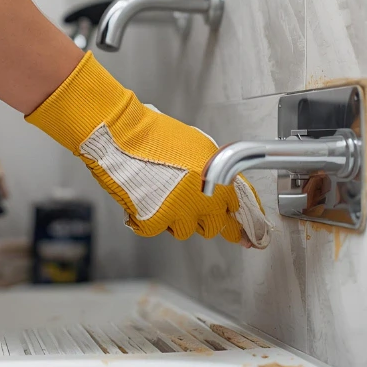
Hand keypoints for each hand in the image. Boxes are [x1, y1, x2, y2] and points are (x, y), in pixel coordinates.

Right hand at [27, 53, 270, 247]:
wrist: (123, 134)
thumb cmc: (156, 134)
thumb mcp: (199, 147)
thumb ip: (217, 173)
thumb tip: (225, 191)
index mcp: (219, 180)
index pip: (238, 210)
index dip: (236, 218)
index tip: (243, 231)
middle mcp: (203, 200)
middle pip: (215, 227)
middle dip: (205, 220)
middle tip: (190, 211)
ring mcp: (178, 213)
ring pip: (185, 231)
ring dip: (175, 219)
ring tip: (160, 196)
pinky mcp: (153, 221)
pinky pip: (155, 230)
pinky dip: (146, 219)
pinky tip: (141, 200)